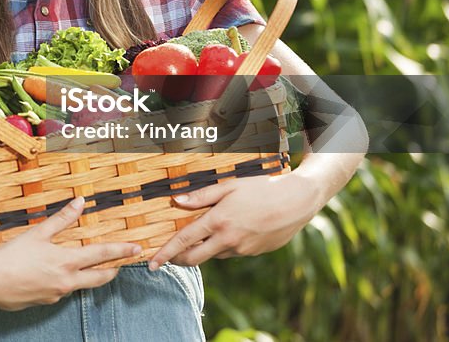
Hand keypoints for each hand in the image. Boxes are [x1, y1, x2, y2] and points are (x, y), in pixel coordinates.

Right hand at [0, 196, 141, 310]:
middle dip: (113, 270)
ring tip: (87, 266)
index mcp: (68, 262)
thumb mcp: (38, 233)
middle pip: (100, 278)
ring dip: (88, 276)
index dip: (121, 250)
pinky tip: (51, 274)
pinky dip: (63, 282)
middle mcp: (67, 281)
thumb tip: (80, 202)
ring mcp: (56, 294)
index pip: (102, 255)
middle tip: (121, 264)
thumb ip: (62, 218)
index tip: (136, 248)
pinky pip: (60, 291)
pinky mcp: (45, 301)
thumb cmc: (12, 255)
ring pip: (80, 285)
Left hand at [148, 173, 320, 269]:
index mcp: (218, 221)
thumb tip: (176, 200)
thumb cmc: (261, 188)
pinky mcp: (254, 253)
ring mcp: (242, 249)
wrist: (297, 202)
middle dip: (177, 260)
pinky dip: (222, 246)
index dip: (165, 253)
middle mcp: (228, 240)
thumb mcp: (229, 186)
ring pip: (213, 254)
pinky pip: (231, 252)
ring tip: (202, 235)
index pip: (184, 241)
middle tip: (167, 258)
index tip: (151, 263)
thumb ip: (201, 196)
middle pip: (194, 258)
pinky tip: (231, 231)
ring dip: (203, 250)